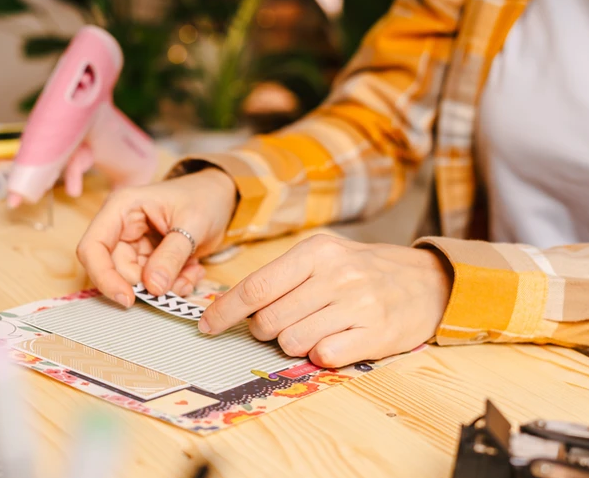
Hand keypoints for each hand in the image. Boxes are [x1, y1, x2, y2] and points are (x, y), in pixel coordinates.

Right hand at [77, 168, 236, 305]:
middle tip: (178, 283)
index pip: (92, 247)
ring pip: (135, 281)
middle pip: (114, 270)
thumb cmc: (204, 198)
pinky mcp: (147, 259)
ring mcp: (133, 245)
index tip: (128, 298)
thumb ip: (171, 255)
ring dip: (165, 286)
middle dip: (146, 284)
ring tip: (192, 272)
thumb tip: (153, 287)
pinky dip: (173, 285)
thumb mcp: (192, 224)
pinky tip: (192, 271)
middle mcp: (120, 228)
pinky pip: (152, 283)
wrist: (221, 197)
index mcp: (121, 208)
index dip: (103, 276)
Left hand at [200, 235, 452, 366]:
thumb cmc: (364, 270)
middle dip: (264, 330)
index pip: (256, 286)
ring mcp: (358, 305)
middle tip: (280, 325)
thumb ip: (283, 277)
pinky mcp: (376, 334)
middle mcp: (336, 275)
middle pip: (269, 320)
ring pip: (292, 342)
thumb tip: (232, 306)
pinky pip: (324, 357)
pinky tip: (335, 340)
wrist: (428, 282)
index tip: (207, 326)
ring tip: (315, 329)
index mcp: (316, 251)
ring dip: (293, 344)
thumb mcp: (325, 257)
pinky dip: (320, 356)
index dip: (225, 311)